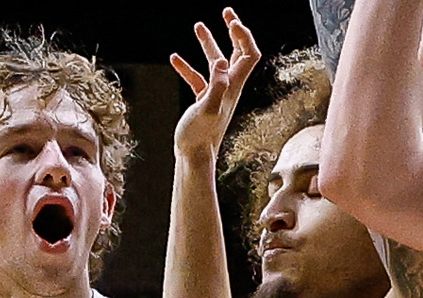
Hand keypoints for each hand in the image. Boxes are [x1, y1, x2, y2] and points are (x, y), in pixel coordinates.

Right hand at [170, 8, 260, 164]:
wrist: (193, 157)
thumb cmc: (199, 137)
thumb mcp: (207, 109)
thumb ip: (216, 86)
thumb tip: (220, 62)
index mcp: (232, 85)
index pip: (248, 53)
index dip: (243, 35)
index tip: (231, 20)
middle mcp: (228, 87)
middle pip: (238, 53)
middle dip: (234, 31)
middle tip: (226, 12)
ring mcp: (215, 93)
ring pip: (215, 62)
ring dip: (209, 43)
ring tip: (198, 25)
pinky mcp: (202, 101)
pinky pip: (197, 78)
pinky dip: (187, 66)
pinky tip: (174, 58)